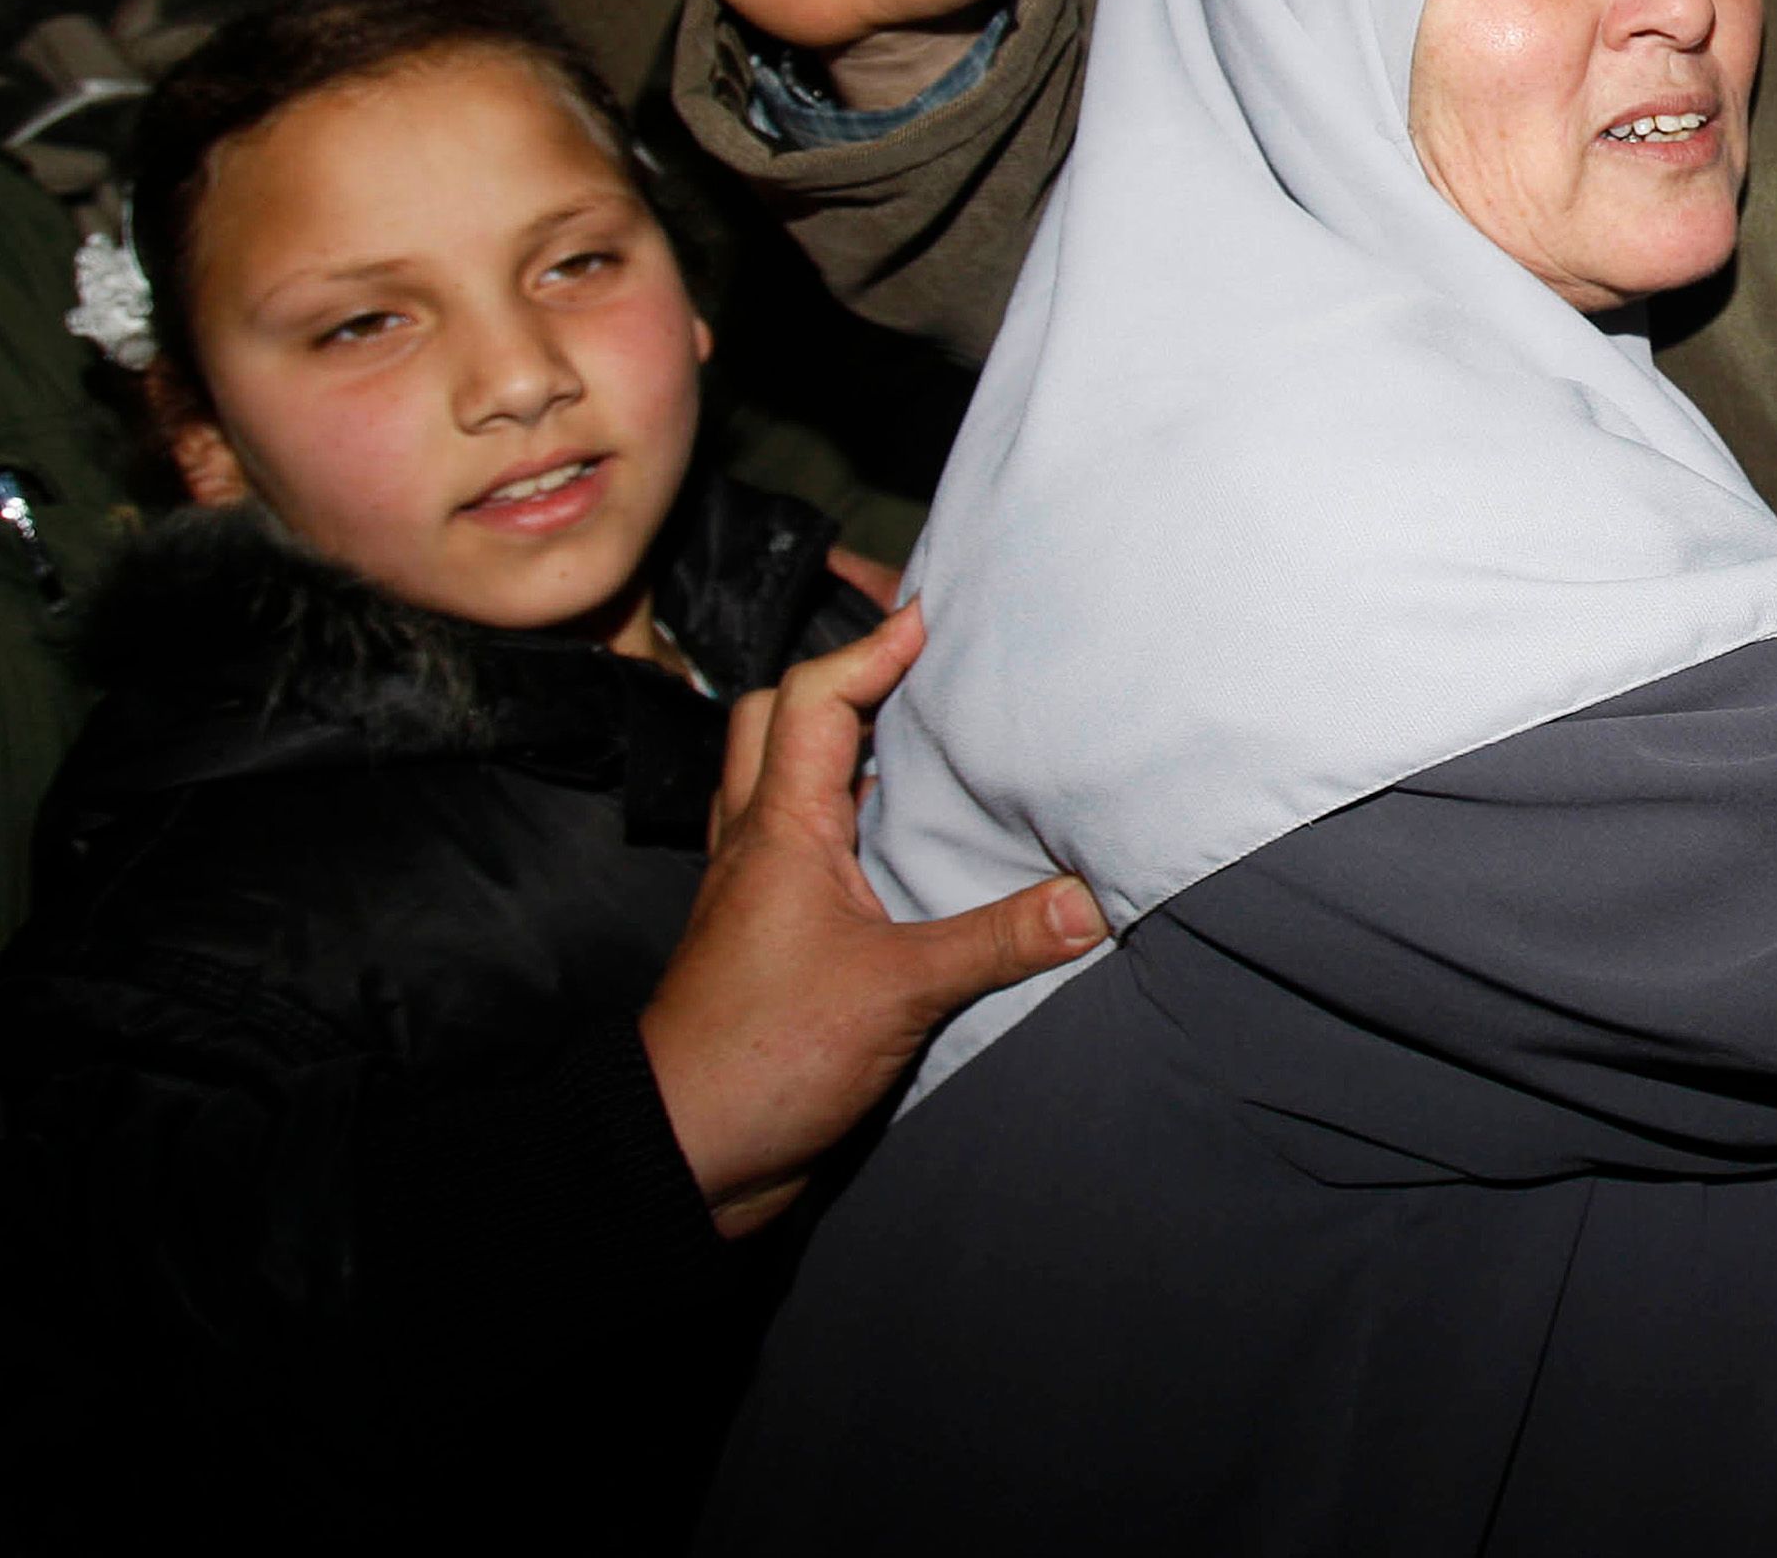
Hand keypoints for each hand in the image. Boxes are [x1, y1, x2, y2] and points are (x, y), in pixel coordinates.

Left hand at [638, 603, 1105, 1234]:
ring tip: (906, 741)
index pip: (813, 701)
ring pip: (774, 785)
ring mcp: (753, 894)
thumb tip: (1092, 898)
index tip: (928, 620)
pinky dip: (833, 821)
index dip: (869, 652)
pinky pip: (791, 850)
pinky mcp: (765, 942)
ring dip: (826, 748)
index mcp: (779, 829)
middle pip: (772, 725)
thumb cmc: (765, 1056)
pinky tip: (891, 844)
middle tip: (907, 671)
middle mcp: (757, 845)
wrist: (685, 1156)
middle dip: (833, 682)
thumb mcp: (898, 992)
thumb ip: (996, 940)